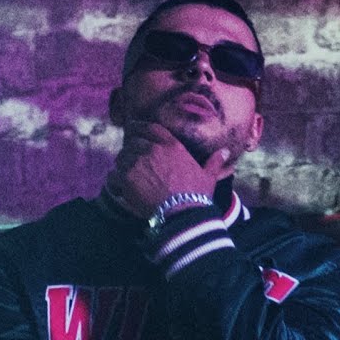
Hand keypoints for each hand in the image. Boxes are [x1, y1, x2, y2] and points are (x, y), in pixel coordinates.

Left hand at [104, 121, 232, 218]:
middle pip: (133, 142)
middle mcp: (152, 150)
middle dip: (130, 150)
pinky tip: (118, 187)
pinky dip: (115, 181)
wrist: (183, 213)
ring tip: (126, 175)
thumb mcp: (208, 176)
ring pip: (122, 157)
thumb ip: (214, 161)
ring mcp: (138, 163)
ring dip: (123, 165)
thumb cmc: (197, 194)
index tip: (132, 128)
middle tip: (131, 160)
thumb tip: (225, 152)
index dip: (139, 126)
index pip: (150, 128)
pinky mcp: (126, 178)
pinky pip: (114, 175)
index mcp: (171, 145)